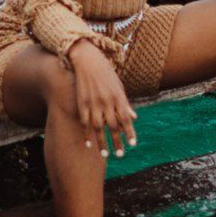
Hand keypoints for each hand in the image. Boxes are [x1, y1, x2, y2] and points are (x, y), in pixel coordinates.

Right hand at [69, 39, 137, 155]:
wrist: (87, 60)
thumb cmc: (106, 74)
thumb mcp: (118, 87)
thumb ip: (125, 104)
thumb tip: (134, 118)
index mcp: (118, 97)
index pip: (126, 119)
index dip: (129, 132)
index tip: (132, 145)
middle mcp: (107, 101)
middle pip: (113, 126)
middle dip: (117, 142)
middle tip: (120, 155)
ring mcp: (93, 103)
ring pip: (98, 127)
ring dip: (102, 142)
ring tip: (104, 154)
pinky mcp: (81, 103)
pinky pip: (84, 122)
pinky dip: (86, 134)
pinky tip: (88, 144)